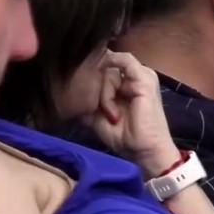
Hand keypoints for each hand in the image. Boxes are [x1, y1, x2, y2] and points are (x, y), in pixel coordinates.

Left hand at [88, 51, 179, 174]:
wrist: (145, 152)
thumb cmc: (125, 137)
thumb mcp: (98, 117)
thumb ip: (88, 100)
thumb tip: (68, 89)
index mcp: (127, 84)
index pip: (103, 66)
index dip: (90, 76)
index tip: (81, 93)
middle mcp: (135, 77)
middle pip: (104, 67)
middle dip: (96, 88)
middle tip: (102, 112)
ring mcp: (142, 76)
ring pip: (109, 68)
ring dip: (104, 92)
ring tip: (111, 114)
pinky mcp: (145, 80)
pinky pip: (123, 62)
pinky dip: (111, 82)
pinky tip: (109, 101)